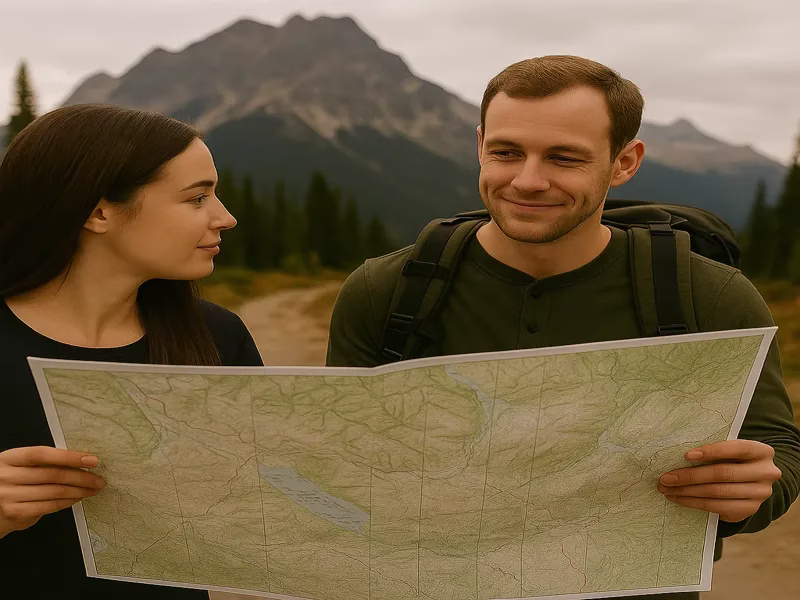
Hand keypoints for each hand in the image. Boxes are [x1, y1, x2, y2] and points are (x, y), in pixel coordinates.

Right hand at [0, 446, 104, 536]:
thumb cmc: (13, 482)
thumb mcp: (20, 466)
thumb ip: (43, 463)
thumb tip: (81, 461)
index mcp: (9, 458)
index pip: (42, 454)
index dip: (69, 456)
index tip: (92, 460)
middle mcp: (6, 476)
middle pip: (52, 474)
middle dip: (81, 477)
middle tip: (99, 479)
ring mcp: (9, 496)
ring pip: (54, 492)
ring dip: (79, 491)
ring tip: (93, 489)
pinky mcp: (16, 513)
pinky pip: (49, 506)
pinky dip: (68, 502)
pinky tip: (78, 498)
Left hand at [657, 439, 781, 522]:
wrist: (751, 481)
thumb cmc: (732, 459)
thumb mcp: (729, 450)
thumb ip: (713, 450)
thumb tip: (676, 455)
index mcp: (761, 451)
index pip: (734, 449)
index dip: (710, 451)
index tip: (686, 455)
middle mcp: (766, 473)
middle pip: (722, 474)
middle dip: (690, 476)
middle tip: (665, 478)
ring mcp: (760, 494)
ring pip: (717, 492)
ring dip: (687, 492)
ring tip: (666, 490)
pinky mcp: (749, 510)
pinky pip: (717, 507)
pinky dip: (694, 503)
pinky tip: (679, 498)